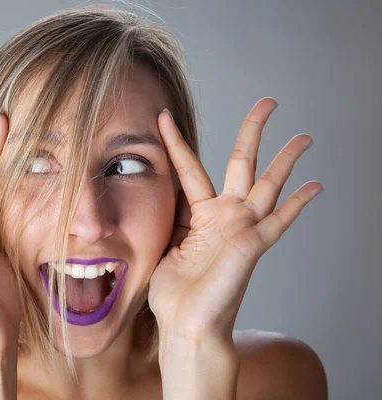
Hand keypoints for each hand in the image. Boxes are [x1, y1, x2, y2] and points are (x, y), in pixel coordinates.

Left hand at [148, 98, 322, 342]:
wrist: (186, 326)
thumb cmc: (173, 293)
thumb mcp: (165, 245)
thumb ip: (169, 218)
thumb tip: (155, 194)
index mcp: (201, 215)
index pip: (189, 168)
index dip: (176, 141)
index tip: (162, 116)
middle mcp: (226, 216)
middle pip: (242, 162)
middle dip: (254, 130)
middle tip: (268, 101)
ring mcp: (242, 229)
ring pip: (269, 184)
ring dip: (286, 159)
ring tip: (303, 135)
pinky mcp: (252, 245)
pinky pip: (280, 220)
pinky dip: (299, 203)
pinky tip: (317, 184)